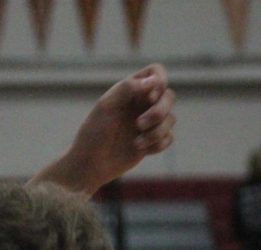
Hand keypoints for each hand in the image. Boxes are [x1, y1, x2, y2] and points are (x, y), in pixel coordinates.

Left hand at [64, 64, 175, 191]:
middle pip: (169, 96)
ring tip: (137, 143)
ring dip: (156, 132)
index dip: (160, 81)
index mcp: (131, 90)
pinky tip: (141, 150)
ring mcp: (148, 123)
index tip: (149, 96)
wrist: (90, 164)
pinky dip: (158, 144)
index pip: (156, 72)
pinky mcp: (151, 141)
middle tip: (139, 125)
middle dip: (159, 111)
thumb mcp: (106, 107)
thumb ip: (128, 89)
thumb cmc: (94, 133)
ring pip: (170, 119)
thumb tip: (154, 80)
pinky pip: (168, 138)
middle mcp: (142, 104)